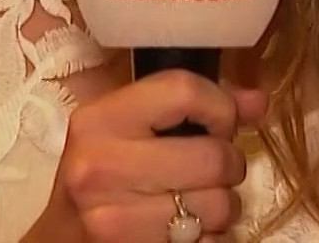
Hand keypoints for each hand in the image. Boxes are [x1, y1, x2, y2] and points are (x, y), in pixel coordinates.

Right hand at [37, 71, 266, 242]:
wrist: (61, 240)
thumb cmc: (100, 177)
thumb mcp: (128, 131)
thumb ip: (191, 108)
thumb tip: (257, 101)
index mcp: (99, 120)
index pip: (184, 90)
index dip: (219, 107)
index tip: (218, 124)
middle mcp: (100, 166)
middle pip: (214, 155)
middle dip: (227, 165)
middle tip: (207, 171)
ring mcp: (114, 219)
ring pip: (220, 205)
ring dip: (221, 207)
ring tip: (195, 203)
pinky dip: (210, 238)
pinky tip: (185, 230)